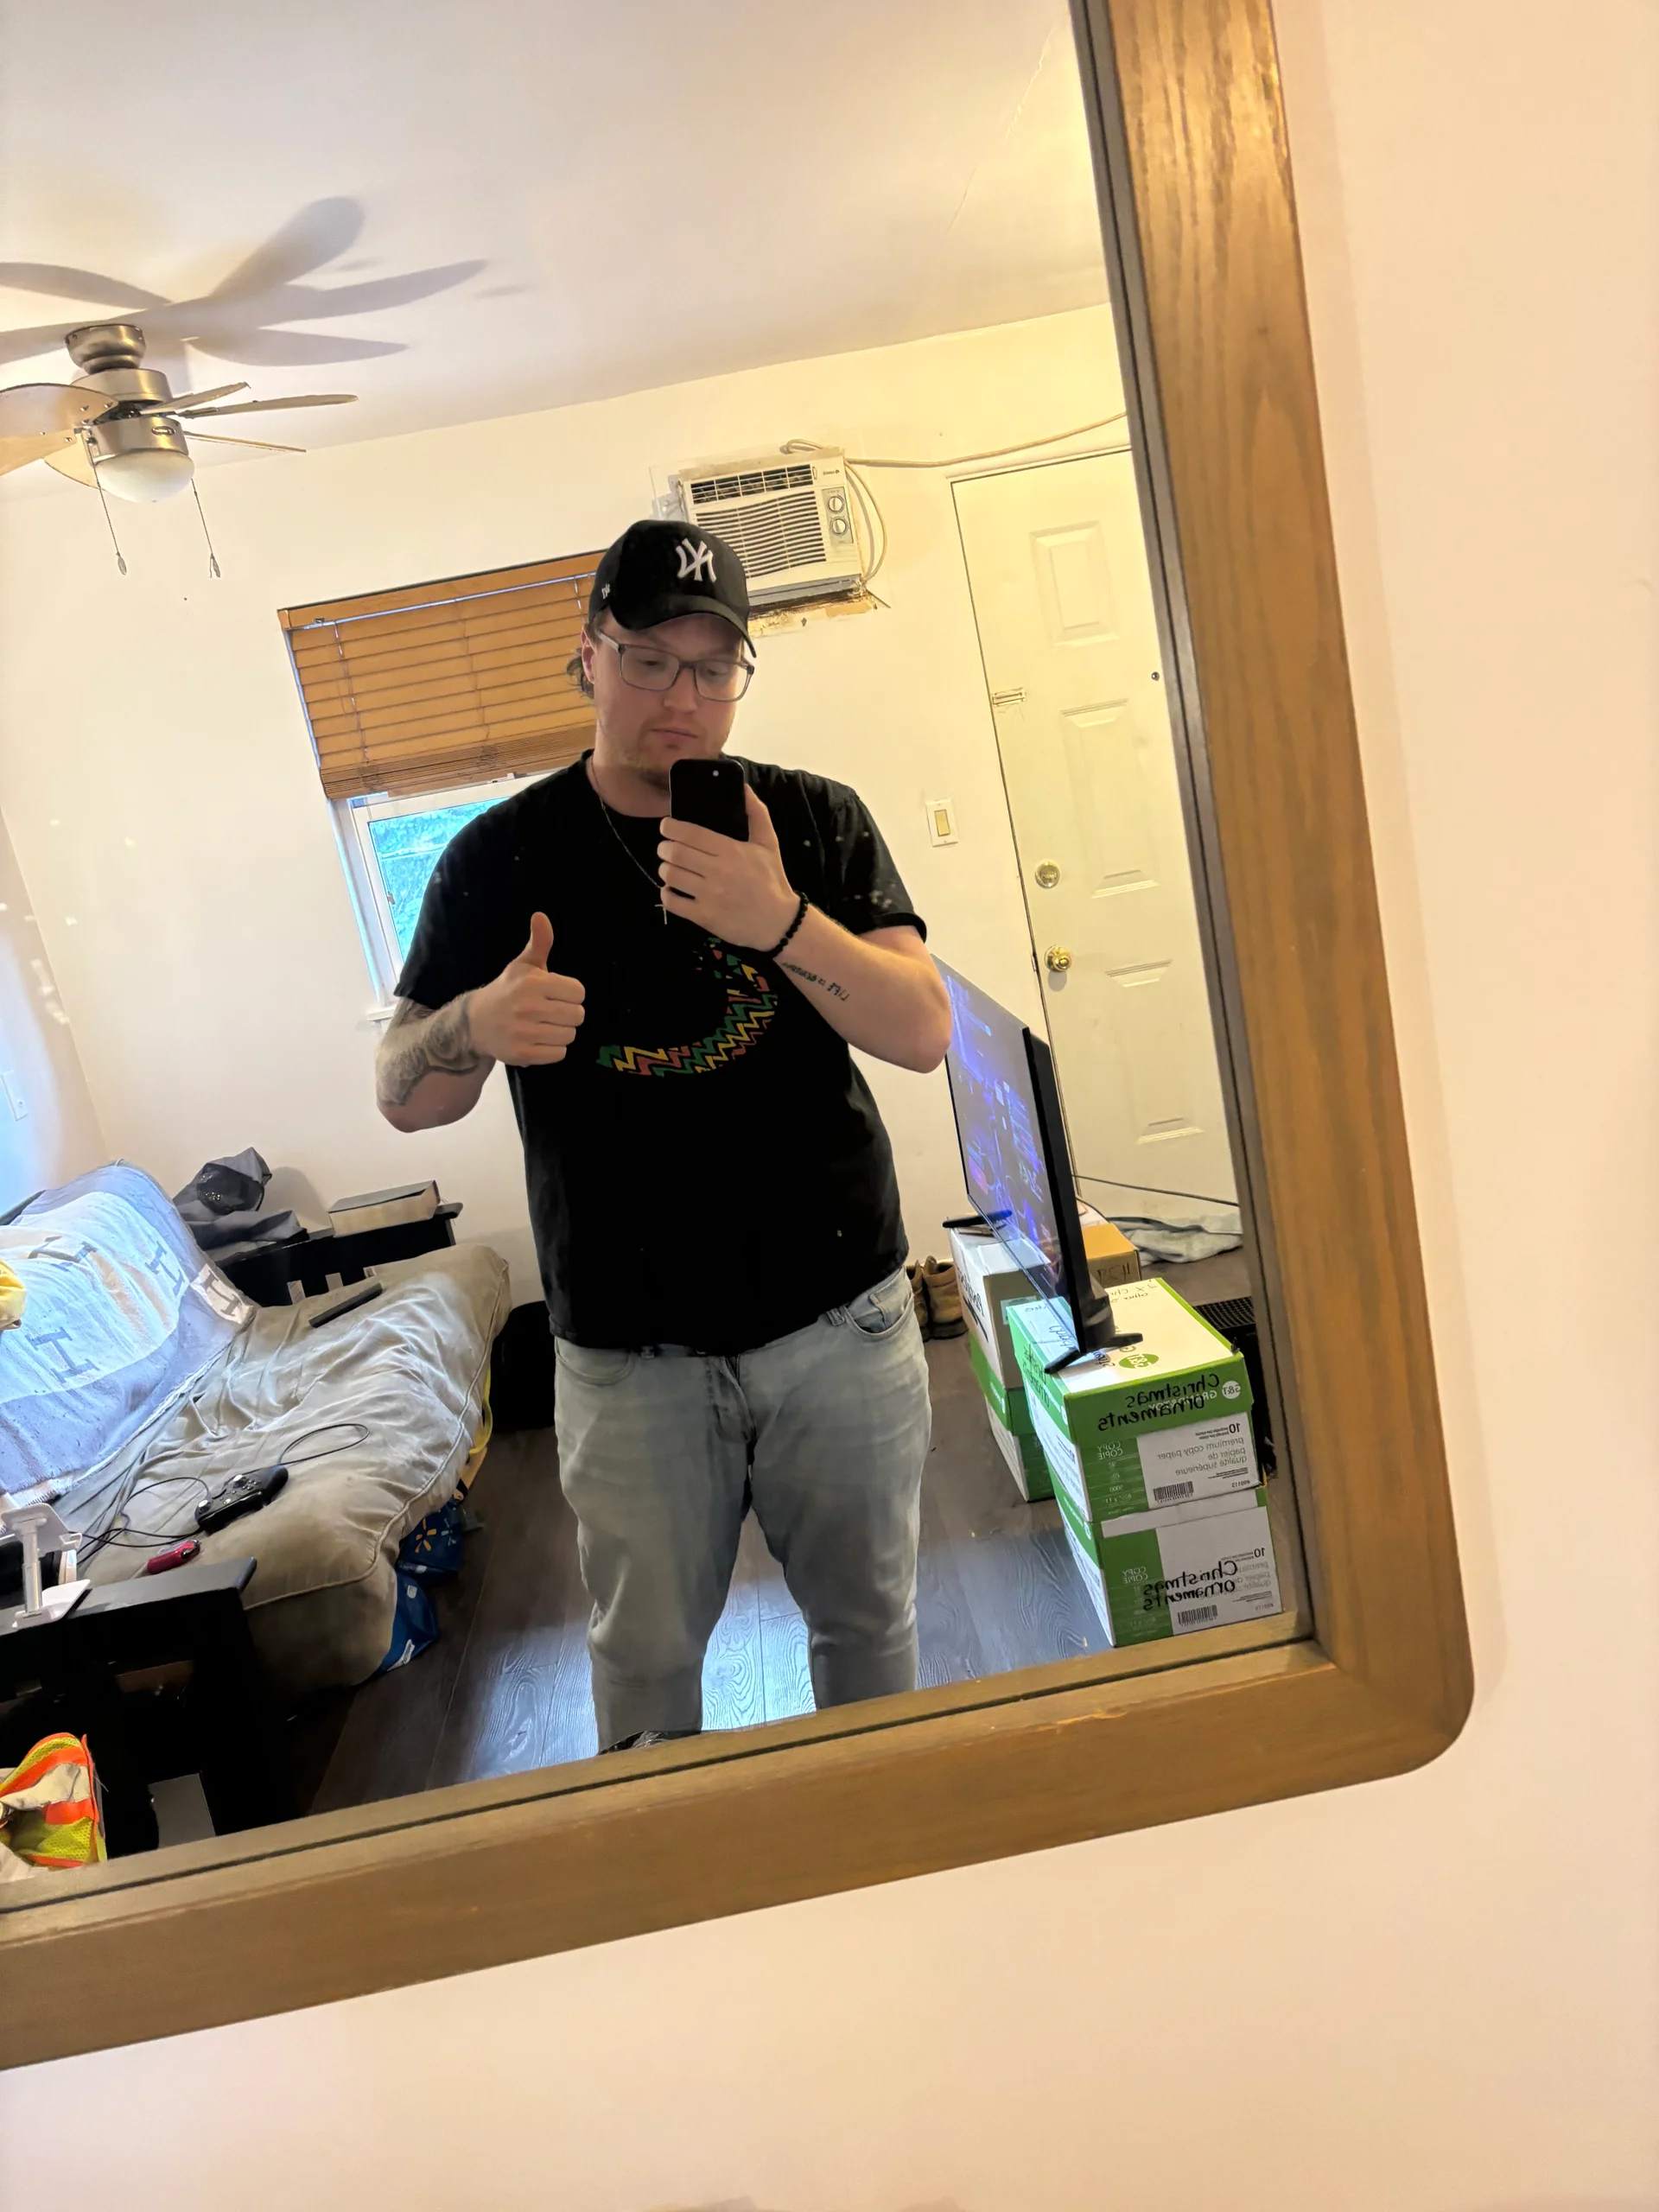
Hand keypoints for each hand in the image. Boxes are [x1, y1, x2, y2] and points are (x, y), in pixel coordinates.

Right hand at [466, 912, 584, 1065]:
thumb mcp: (523, 965)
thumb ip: (539, 942)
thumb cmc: (507, 990)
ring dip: (561, 1031)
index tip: (557, 994)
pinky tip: (539, 1039)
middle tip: (551, 1011)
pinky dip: (553, 1049)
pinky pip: (559, 1054)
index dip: (571, 993)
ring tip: (545, 1025)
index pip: (579, 992)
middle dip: (568, 1013)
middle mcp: (528, 1007)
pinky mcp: (522, 1054)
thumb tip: (541, 915)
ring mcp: (524, 1033)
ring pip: (569, 1035)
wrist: (476, 1022)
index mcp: (532, 983)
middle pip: (577, 1015)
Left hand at [657, 787, 800, 948]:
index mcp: (731, 851)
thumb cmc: (772, 881)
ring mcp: (709, 895)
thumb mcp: (769, 844)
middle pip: (675, 852)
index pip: (690, 833)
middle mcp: (718, 872)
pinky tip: (672, 889)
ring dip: (664, 868)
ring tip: (669, 866)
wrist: (779, 923)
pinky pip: (672, 901)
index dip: (670, 827)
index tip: (666, 825)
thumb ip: (756, 814)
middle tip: (665, 847)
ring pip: (670, 875)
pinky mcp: (704, 917)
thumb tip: (743, 787)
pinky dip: (666, 893)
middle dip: (664, 847)